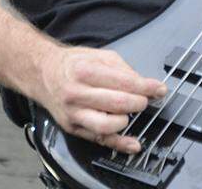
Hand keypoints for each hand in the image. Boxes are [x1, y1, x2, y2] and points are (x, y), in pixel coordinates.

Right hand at [37, 46, 168, 153]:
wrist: (43, 73)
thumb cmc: (72, 64)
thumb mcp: (100, 56)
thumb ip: (124, 70)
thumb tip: (144, 84)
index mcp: (86, 71)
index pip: (123, 82)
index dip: (146, 87)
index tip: (159, 89)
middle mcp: (77, 93)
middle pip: (116, 103)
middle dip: (138, 102)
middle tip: (146, 100)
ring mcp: (74, 112)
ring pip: (106, 125)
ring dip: (126, 120)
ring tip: (132, 112)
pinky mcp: (73, 127)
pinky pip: (98, 139)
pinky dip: (118, 144)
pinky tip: (132, 144)